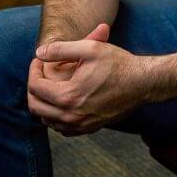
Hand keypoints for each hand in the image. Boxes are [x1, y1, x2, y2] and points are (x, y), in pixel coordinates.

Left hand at [27, 26, 156, 135]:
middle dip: (34, 87)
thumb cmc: (118, 64)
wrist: (143, 83)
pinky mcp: (89, 129)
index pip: (35, 87)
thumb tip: (38, 53)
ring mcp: (80, 125)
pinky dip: (56, 115)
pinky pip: (61, 128)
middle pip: (35, 106)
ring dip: (44, 102)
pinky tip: (64, 100)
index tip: (40, 60)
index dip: (34, 70)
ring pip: (46, 119)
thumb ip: (60, 49)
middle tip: (41, 72)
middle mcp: (71, 116)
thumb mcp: (89, 48)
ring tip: (51, 84)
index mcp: (68, 96)